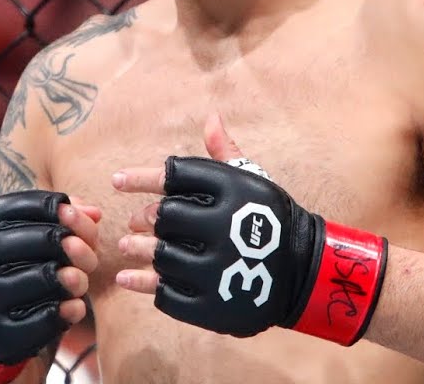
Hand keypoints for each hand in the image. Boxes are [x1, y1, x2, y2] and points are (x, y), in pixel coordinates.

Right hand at [0, 191, 100, 382]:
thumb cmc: (15, 259)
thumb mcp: (29, 228)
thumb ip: (66, 214)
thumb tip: (94, 214)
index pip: (43, 206)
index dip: (74, 217)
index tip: (83, 230)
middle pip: (47, 239)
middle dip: (78, 248)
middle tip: (90, 260)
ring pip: (46, 277)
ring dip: (76, 279)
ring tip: (81, 281)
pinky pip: (43, 319)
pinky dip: (67, 311)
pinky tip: (75, 307)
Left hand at [112, 113, 385, 344]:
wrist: (306, 272)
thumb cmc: (270, 220)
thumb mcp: (255, 182)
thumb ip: (225, 153)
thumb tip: (211, 117)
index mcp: (233, 191)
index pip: (175, 176)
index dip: (141, 178)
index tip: (117, 181)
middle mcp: (226, 227)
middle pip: (165, 217)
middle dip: (145, 219)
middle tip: (132, 222)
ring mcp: (220, 269)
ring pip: (162, 256)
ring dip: (138, 251)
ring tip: (126, 247)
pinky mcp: (214, 305)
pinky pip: (168, 295)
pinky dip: (146, 285)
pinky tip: (129, 278)